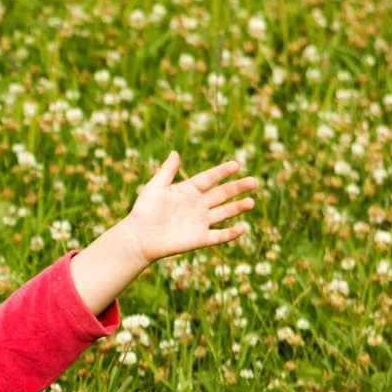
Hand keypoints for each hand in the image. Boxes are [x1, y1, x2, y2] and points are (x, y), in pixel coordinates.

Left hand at [124, 152, 259, 262]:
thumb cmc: (143, 211)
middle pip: (222, 194)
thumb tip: (174, 153)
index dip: (222, 172)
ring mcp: (200, 222)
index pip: (209, 178)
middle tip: (253, 182)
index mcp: (188, 191)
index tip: (235, 165)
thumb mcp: (155, 188)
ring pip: (224, 213)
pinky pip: (219, 236)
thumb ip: (166, 171)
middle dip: (238, 188)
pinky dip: (231, 233)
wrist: (138, 238)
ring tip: (250, 203)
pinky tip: (242, 228)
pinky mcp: (199, 239)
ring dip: (238, 208)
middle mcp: (197, 205)